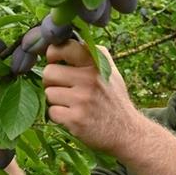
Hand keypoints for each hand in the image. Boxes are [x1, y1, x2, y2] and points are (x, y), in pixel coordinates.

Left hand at [42, 39, 139, 154]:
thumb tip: (63, 42)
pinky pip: (51, 112)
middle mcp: (90, 79)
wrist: (127, 132)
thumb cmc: (114, 99)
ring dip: (56, 100)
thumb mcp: (111, 71)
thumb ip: (91, 55)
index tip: (55, 62)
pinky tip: (73, 116)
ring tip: (72, 104)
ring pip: (49, 93)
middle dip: (51, 81)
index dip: (53, 54)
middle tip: (63, 88)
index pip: (63, 47)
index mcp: (96, 63)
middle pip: (49, 72)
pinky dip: (59, 116)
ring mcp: (82, 99)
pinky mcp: (75, 119)